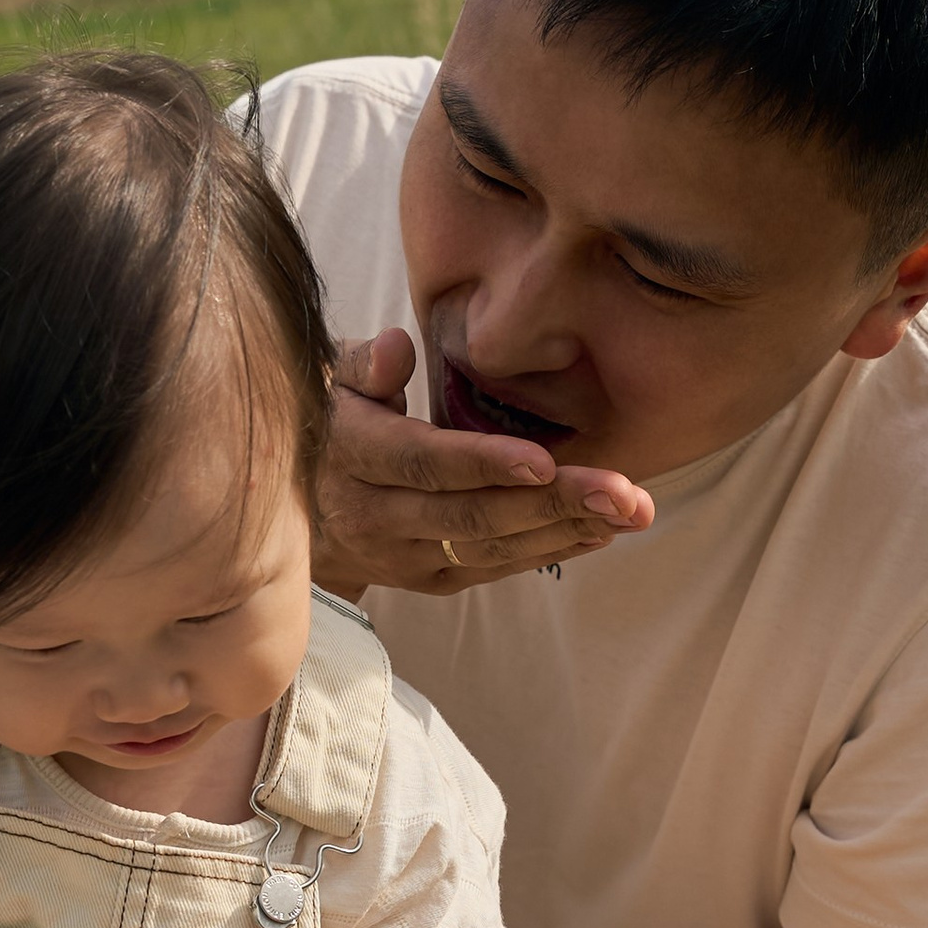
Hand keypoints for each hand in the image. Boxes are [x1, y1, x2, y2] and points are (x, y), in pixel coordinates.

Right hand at [316, 329, 652, 597]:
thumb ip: (365, 363)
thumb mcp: (329, 378)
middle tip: (625, 492)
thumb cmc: (330, 418)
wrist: (295, 504)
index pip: (422, 464)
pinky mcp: (427, 580)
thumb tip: (400, 347)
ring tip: (632, 512)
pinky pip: (493, 568)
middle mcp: (373, 518)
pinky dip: (549, 550)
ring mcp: (401, 557)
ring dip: (566, 530)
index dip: (482, 464)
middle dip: (554, 503)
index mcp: (351, 457)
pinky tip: (599, 531)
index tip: (544, 461)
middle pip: (471, 514)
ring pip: (489, 548)